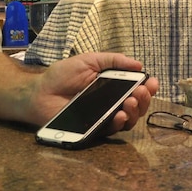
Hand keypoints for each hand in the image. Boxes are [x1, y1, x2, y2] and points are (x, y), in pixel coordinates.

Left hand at [30, 52, 158, 133]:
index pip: (136, 88)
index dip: (148, 87)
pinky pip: (111, 129)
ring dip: (135, 111)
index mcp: (113, 85)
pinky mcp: (94, 129)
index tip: (152, 81)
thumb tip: (138, 64)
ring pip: (128, 120)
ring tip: (131, 101)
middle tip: (141, 91)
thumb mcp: (88, 61)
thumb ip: (112, 61)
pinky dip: (118, 123)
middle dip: (145, 99)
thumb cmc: (62, 75)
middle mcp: (112, 102)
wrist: (39, 92)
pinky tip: (119, 115)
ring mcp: (103, 117)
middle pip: (137, 106)